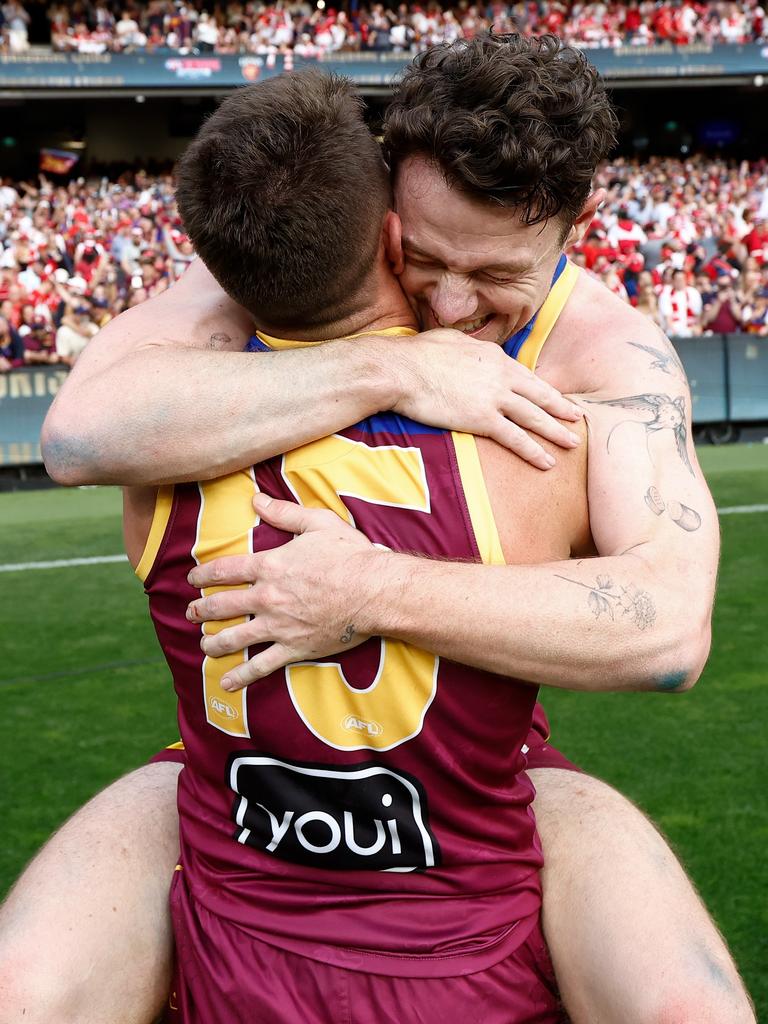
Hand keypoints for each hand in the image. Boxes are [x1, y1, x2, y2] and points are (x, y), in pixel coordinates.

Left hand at [186, 494, 378, 690]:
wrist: (374, 591)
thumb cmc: (350, 555)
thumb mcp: (318, 523)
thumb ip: (284, 512)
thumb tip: (256, 500)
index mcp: (270, 565)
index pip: (225, 570)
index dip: (204, 575)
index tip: (192, 580)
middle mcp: (267, 597)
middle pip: (223, 606)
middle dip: (202, 610)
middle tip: (190, 613)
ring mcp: (279, 625)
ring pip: (235, 637)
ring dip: (214, 642)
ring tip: (203, 645)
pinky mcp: (294, 648)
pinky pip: (262, 665)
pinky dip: (242, 676)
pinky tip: (227, 683)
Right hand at [388, 329, 583, 469]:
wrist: (401, 370)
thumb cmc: (417, 354)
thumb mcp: (451, 340)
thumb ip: (468, 348)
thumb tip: (469, 351)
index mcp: (494, 356)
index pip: (526, 376)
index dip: (543, 389)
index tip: (555, 398)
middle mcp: (501, 375)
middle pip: (540, 395)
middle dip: (561, 409)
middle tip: (578, 419)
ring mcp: (495, 397)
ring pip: (535, 417)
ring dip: (556, 432)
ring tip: (572, 443)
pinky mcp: (483, 419)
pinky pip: (516, 438)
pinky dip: (534, 451)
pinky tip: (547, 462)